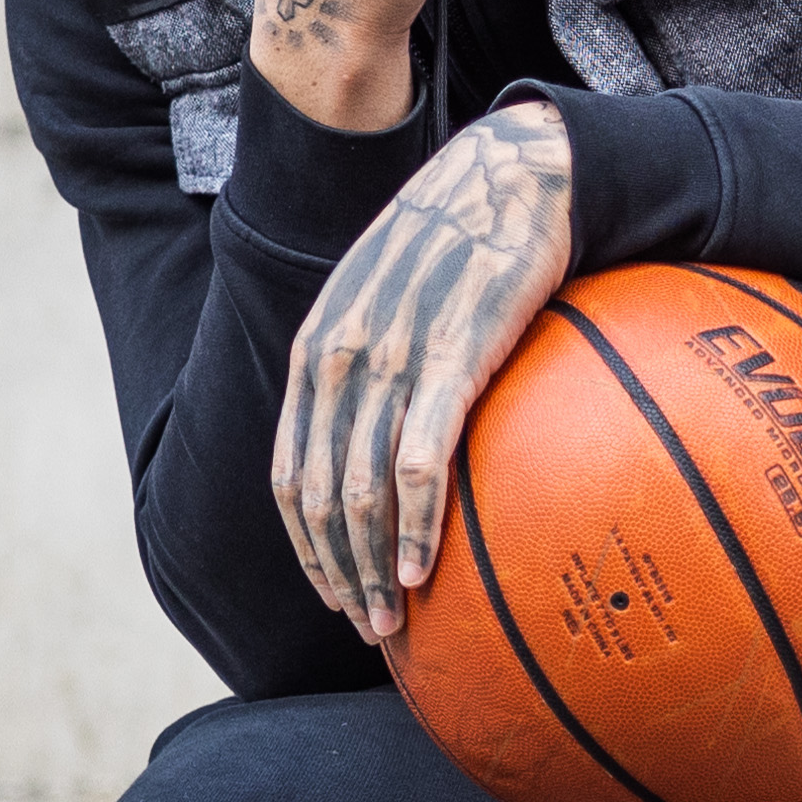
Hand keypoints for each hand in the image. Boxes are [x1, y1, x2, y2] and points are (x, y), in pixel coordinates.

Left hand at [280, 98, 576, 645]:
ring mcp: (391, 361)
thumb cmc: (455, 242)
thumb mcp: (383, 297)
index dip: (303, 545)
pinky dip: (417, 524)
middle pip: (319, 497)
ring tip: (394, 617)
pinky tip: (427, 567)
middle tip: (366, 626)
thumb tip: (379, 439)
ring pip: (361, 492)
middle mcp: (339, 359)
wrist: (512, 175)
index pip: (288, 472)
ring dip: (373, 566)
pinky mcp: (451, 360)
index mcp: (316, 348)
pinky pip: (419, 462)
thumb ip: (367, 364)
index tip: (333, 592)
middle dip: (337, 572)